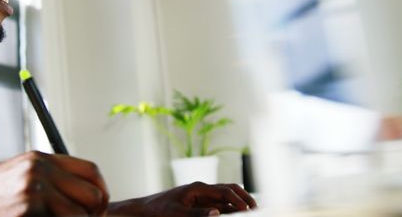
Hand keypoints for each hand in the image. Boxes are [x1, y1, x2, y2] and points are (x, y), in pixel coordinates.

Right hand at [0, 151, 109, 216]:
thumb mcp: (16, 178)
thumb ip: (49, 178)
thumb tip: (89, 194)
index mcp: (39, 159)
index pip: (91, 171)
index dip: (101, 193)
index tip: (98, 210)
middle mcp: (39, 169)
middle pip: (94, 195)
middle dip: (94, 216)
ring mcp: (33, 190)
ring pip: (82, 216)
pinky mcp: (28, 211)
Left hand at [109, 181, 256, 216]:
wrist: (144, 210)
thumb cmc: (158, 211)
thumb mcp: (177, 215)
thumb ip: (197, 214)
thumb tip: (217, 213)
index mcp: (198, 188)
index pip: (225, 192)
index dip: (239, 201)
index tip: (249, 211)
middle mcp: (201, 189)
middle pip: (229, 189)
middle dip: (244, 197)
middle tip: (257, 208)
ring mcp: (200, 195)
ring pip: (225, 196)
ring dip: (238, 202)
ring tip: (252, 211)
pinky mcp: (198, 203)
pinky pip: (218, 203)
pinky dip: (229, 208)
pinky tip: (235, 215)